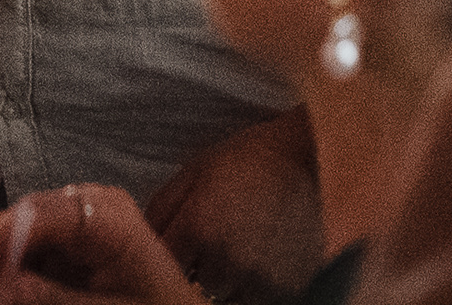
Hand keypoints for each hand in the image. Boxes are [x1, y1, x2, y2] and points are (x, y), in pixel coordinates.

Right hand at [0, 185, 203, 304]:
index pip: (38, 214)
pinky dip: (16, 274)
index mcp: (108, 215)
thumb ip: (54, 298)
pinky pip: (38, 252)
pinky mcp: (80, 242)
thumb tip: (1, 285)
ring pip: (25, 238)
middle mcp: (93, 207)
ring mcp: (85, 222)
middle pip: (26, 221)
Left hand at [146, 108, 320, 304]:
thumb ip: (160, 211)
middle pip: (188, 287)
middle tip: (210, 242)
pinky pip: (252, 302)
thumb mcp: (194, 171)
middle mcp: (226, 261)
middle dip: (192, 270)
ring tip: (237, 248)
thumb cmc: (250, 160)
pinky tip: (257, 258)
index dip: (163, 257)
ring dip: (221, 284)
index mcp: (198, 228)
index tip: (173, 246)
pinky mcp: (285, 292)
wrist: (314, 160)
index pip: (159, 266)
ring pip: (220, 300)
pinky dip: (249, 289)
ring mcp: (258, 281)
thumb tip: (137, 243)